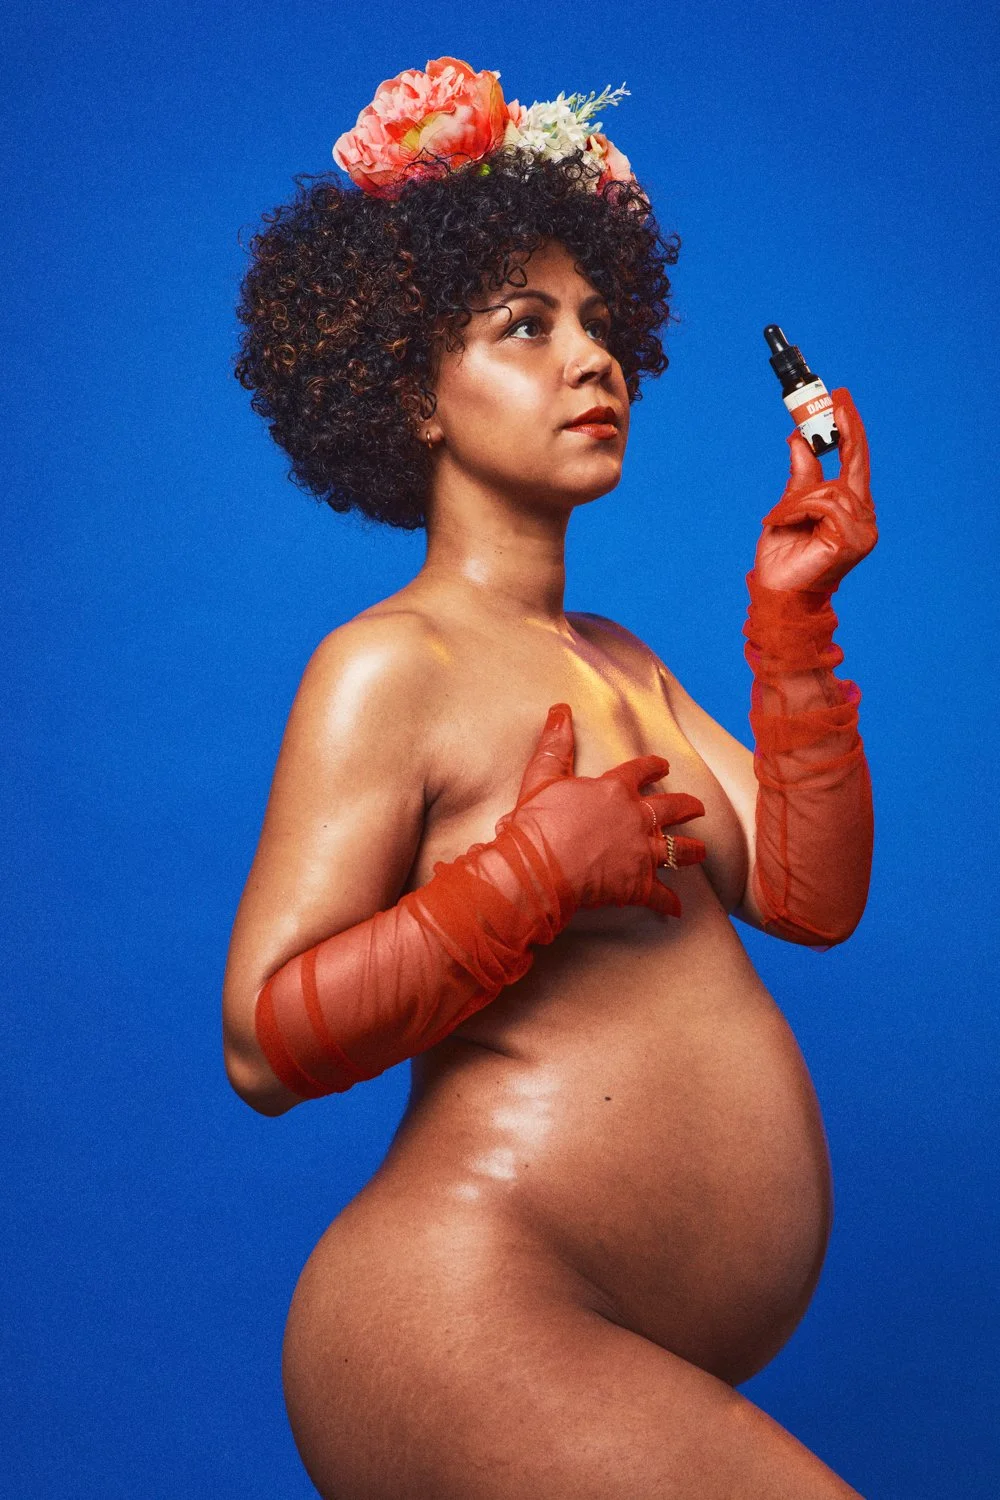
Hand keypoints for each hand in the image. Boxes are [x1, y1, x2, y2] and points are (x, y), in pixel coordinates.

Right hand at [494, 703, 706, 919]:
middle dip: (687, 806)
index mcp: (614, 790)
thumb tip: (560, 710)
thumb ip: (555, 745)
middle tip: (697, 806)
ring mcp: (641, 852)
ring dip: (692, 851)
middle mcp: (636, 818)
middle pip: (671, 808)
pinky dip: (669, 903)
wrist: (537, 867)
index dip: (652, 767)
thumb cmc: (537, 823)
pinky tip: (676, 909)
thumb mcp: (542, 777)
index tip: (663, 765)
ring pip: (678, 849)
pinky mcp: (638, 886)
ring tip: (701, 852)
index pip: (640, 772)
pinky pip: (660, 896)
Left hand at [753, 388, 877, 593]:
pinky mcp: (852, 541)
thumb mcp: (788, 507)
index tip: (841, 401)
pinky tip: (783, 521)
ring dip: (799, 497)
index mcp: (850, 509)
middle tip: (835, 401)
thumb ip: (801, 477)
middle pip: (856, 466)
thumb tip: (799, 440)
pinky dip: (799, 508)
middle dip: (844, 431)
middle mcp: (862, 517)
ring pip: (832, 488)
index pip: (855, 464)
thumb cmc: (782, 556)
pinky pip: (825, 504)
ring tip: (779, 516)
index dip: (851, 431)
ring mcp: (862, 531)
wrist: (776, 592)